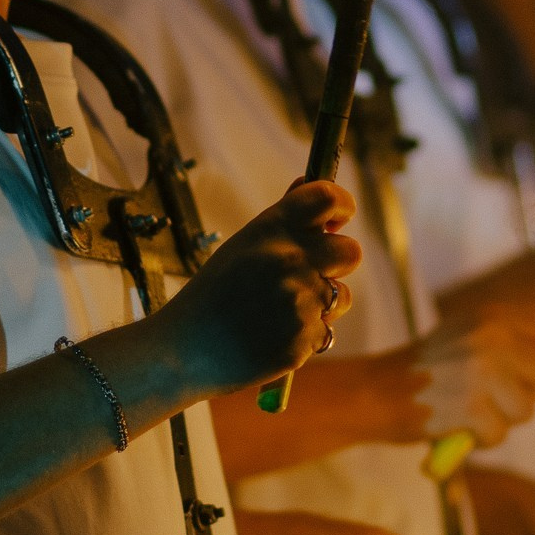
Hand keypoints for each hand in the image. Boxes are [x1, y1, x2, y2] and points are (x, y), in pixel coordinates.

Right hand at [159, 180, 360, 397]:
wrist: (183, 352)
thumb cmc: (212, 296)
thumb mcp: (240, 246)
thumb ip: (281, 220)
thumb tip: (310, 182)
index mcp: (270, 230)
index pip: (327, 198)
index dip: (342, 204)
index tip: (340, 217)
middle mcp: (289, 260)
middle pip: (350, 251)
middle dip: (338, 262)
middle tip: (314, 271)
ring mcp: (299, 301)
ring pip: (341, 295)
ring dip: (322, 303)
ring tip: (279, 313)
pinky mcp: (304, 339)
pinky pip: (326, 330)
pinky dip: (306, 335)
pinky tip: (273, 336)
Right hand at [390, 302, 534, 449]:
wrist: (374, 392)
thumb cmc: (428, 370)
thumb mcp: (467, 334)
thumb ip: (511, 337)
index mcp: (492, 316)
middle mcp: (490, 337)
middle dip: (530, 393)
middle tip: (495, 396)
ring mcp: (481, 371)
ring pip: (527, 410)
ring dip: (502, 420)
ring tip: (470, 410)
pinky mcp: (470, 406)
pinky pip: (500, 434)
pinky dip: (482, 439)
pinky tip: (458, 426)